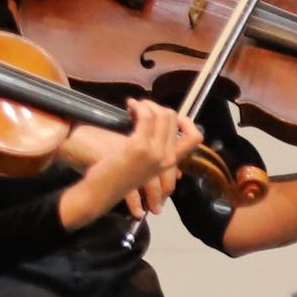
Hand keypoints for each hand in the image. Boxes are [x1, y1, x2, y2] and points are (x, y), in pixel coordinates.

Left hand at [71, 99, 200, 220]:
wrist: (102, 192)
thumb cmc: (119, 178)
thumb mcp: (145, 165)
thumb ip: (156, 150)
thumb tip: (160, 128)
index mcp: (170, 162)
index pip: (194, 137)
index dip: (185, 121)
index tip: (168, 115)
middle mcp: (167, 158)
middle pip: (173, 119)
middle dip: (157, 107)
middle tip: (141, 108)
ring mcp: (155, 152)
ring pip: (161, 115)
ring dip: (147, 104)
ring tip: (134, 106)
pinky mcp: (139, 147)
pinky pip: (146, 117)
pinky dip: (138, 106)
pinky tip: (130, 106)